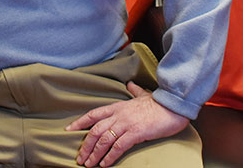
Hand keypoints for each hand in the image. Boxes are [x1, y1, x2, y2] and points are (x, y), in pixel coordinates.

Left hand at [65, 81, 189, 167]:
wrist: (173, 106)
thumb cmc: (159, 103)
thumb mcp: (143, 95)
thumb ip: (134, 91)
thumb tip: (130, 84)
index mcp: (118, 106)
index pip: (93, 114)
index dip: (80, 122)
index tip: (69, 130)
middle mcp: (118, 114)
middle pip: (95, 130)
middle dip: (85, 146)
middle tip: (80, 158)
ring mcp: (126, 123)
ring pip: (103, 140)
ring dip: (94, 154)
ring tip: (89, 164)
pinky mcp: (135, 133)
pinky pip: (118, 146)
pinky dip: (109, 156)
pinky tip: (105, 164)